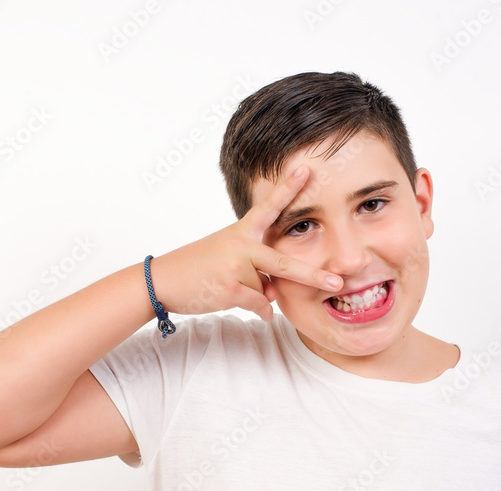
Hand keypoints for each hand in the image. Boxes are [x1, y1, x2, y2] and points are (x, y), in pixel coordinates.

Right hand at [150, 166, 342, 321]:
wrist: (163, 281)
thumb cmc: (197, 267)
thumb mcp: (228, 257)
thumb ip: (256, 270)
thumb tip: (275, 294)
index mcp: (241, 231)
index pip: (269, 207)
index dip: (289, 188)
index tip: (307, 169)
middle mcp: (241, 245)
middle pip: (284, 263)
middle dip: (313, 275)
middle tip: (338, 281)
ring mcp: (235, 266)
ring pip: (267, 290)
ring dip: (259, 296)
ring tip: (233, 287)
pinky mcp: (230, 288)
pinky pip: (259, 304)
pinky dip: (261, 310)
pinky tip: (255, 310)